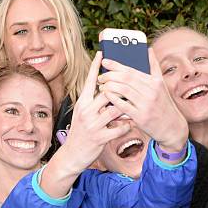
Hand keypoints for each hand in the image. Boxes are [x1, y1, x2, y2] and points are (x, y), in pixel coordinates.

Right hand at [61, 52, 131, 170]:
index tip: (102, 53)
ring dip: (127, 108)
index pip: (89, 81)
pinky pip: (119, 129)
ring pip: (115, 109)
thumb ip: (93, 102)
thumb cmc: (81, 132)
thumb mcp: (83, 114)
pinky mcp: (100, 138)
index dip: (96, 67)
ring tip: (134, 107)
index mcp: (82, 103)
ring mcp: (92, 125)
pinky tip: (130, 124)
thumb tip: (106, 88)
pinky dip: (127, 125)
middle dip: (120, 88)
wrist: (72, 154)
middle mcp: (86, 111)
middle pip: (106, 92)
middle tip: (132, 85)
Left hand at [97, 48, 188, 152]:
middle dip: (110, 76)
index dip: (116, 65)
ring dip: (110, 86)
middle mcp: (151, 91)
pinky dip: (113, 99)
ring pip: (124, 90)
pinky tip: (106, 95)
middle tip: (101, 76)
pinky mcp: (141, 117)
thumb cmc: (163, 104)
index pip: (132, 70)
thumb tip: (149, 49)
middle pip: (126, 79)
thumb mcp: (161, 85)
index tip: (105, 61)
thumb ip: (154, 67)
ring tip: (101, 85)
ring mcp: (146, 104)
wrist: (172, 127)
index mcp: (155, 82)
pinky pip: (124, 106)